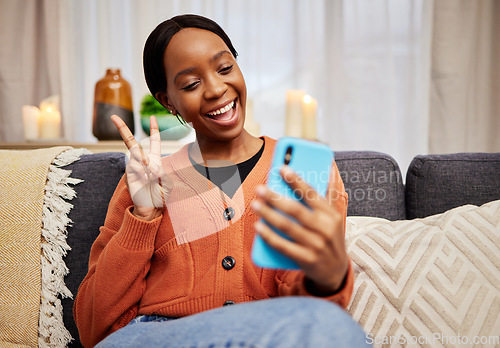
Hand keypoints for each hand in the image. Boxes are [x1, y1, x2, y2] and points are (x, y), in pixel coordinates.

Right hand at [111, 115, 171, 220]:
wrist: (150, 207)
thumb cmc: (160, 195)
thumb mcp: (166, 183)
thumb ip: (161, 173)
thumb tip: (150, 166)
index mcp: (154, 160)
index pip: (154, 142)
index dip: (153, 129)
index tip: (152, 117)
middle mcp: (142, 161)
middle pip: (131, 142)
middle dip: (123, 129)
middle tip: (114, 117)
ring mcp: (134, 167)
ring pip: (138, 156)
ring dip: (147, 164)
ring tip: (151, 177)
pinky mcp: (129, 174)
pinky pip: (136, 167)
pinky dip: (144, 173)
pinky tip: (146, 180)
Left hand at [251, 165, 348, 294]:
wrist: (335, 271)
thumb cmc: (329, 238)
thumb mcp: (332, 218)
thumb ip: (325, 196)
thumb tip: (321, 171)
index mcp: (331, 215)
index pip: (312, 194)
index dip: (296, 180)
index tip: (282, 168)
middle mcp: (325, 229)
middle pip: (296, 210)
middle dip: (276, 198)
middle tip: (260, 188)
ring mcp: (316, 245)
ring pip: (287, 226)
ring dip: (269, 214)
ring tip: (256, 204)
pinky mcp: (306, 259)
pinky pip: (283, 246)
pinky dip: (269, 236)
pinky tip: (258, 227)